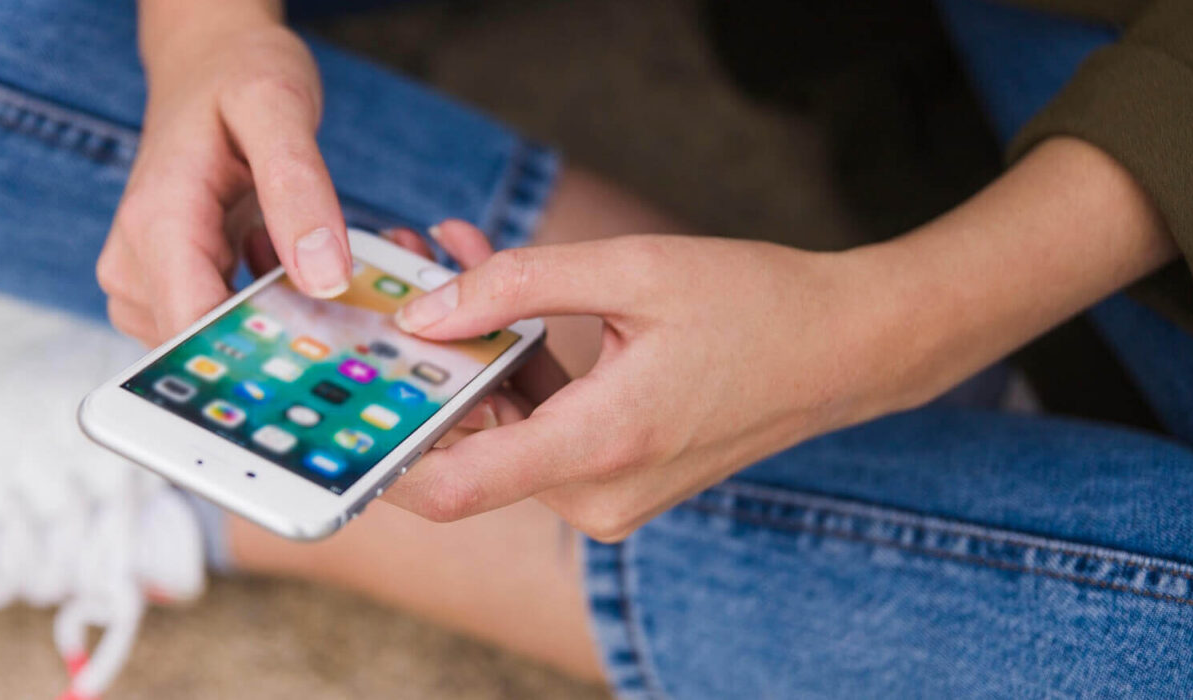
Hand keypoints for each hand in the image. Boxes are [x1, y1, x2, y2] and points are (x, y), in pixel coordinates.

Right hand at [98, 6, 350, 343]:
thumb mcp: (280, 108)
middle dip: (274, 338)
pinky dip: (259, 311)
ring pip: (211, 345)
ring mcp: (140, 280)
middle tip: (334, 302)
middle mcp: (134, 262)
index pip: (195, 329)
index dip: (258, 354)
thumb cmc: (238, 76)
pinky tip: (283, 267)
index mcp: (157, 223)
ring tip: (303, 265)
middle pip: (203, 347)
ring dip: (269, 323)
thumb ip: (300, 189)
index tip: (320, 351)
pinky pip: (212, 328)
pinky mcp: (159, 287)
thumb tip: (323, 279)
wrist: (205, 63)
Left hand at [380, 222, 873, 541]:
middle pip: (470, 443)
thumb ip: (519, 284)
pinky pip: (540, 426)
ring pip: (502, 429)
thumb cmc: (754, 305)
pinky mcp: (614, 478)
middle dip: (429, 360)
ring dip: (472, 350)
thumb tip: (425, 310)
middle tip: (404, 270)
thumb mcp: (633, 270)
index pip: (453, 486)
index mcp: (600, 446)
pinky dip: (516, 366)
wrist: (845, 349)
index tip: (347, 393)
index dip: (385, 450)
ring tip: (451, 256)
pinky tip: (498, 292)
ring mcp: (606, 494)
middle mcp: (596, 492)